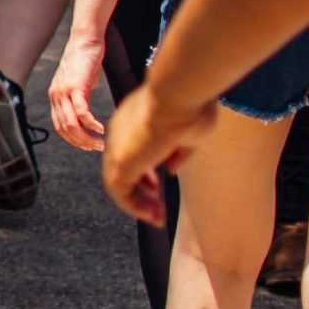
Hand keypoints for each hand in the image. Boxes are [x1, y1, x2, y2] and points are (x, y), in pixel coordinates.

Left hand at [50, 29, 108, 150]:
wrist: (85, 41)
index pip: (59, 126)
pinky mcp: (76, 87)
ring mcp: (64, 92)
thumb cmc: (85, 61)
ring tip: (100, 143)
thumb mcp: (79, 83)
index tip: (87, 146)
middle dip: (81, 143)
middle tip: (97, 148)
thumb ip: (79, 98)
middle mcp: (56, 96)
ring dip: (87, 137)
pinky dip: (91, 124)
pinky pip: (82, 112)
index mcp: (55, 97)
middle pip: (65, 129)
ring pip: (72, 124)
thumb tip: (87, 113)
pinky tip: (101, 129)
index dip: (73, 140)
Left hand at [100, 85, 217, 225]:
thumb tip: (169, 170)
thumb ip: (178, 152)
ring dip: (137, 203)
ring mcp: (117, 147)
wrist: (178, 91)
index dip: (143, 172)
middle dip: (140, 191)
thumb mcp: (189, 132)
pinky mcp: (121, 161)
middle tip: (157, 209)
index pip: (131, 152)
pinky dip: (134, 206)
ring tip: (156, 217)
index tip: (157, 186)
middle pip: (122, 169)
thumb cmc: (190, 105)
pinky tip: (153, 215)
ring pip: (119, 183)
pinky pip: (119, 191)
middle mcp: (120, 134)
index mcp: (133, 122)